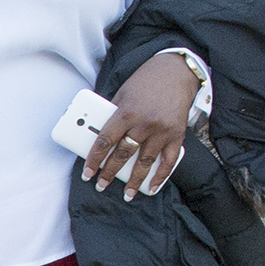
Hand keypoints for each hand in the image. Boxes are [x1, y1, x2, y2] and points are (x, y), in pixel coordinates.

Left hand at [81, 53, 198, 201]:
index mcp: (126, 112)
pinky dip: (160, 176)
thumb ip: (113, 116)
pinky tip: (152, 187)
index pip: (105, 141)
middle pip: (123, 155)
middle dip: (110, 173)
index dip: (94, 160)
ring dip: (134, 181)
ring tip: (127, 194)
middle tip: (101, 185)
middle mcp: (144, 123)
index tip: (87, 173)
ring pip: (144, 162)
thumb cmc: (145, 82)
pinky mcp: (177, 135)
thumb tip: (100, 139)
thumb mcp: (122, 94)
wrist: (176, 72)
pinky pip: (168, 162)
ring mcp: (162, 131)